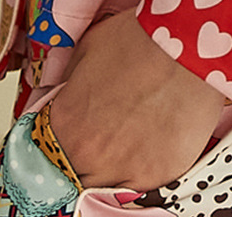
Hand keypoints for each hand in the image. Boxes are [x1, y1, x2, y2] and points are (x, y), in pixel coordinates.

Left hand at [49, 7, 224, 191]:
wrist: (190, 46)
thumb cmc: (142, 40)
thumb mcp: (86, 50)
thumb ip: (68, 82)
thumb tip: (65, 93)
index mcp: (64, 125)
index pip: (42, 155)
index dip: (53, 147)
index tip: (63, 144)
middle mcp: (89, 156)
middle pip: (71, 178)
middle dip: (79, 162)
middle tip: (97, 143)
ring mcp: (125, 170)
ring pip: (103, 190)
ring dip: (108, 174)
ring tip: (124, 150)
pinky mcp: (159, 175)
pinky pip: (140, 189)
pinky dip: (140, 175)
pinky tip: (148, 152)